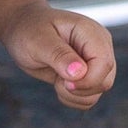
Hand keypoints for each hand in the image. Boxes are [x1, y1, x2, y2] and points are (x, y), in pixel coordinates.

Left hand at [0, 0, 116, 110]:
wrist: (23, 29)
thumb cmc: (29, 30)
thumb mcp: (38, 41)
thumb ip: (59, 55)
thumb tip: (79, 72)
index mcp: (92, 33)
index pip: (104, 64)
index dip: (87, 80)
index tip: (63, 82)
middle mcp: (99, 47)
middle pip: (104, 81)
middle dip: (79, 89)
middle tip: (57, 79)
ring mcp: (95, 62)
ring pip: (98, 92)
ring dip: (74, 95)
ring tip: (56, 78)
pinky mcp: (88, 74)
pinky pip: (89, 97)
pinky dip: (73, 97)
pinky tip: (59, 82)